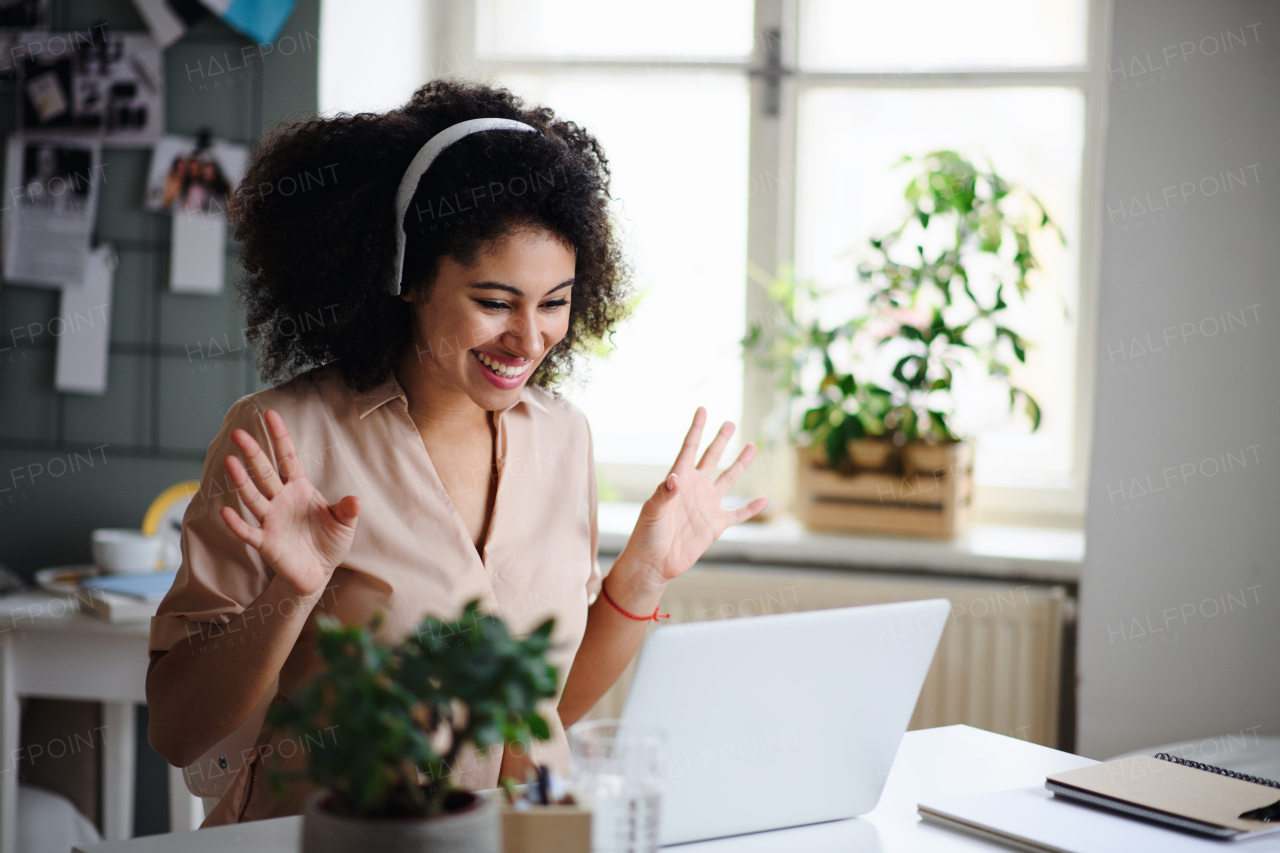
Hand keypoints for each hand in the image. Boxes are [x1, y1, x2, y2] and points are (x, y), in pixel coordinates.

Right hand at [219, 409, 359, 597]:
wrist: (319, 572)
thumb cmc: (330, 542)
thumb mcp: (345, 523)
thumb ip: (348, 510)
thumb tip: (356, 499)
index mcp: (300, 488)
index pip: (287, 457)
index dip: (280, 436)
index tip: (270, 414)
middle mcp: (281, 500)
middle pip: (264, 472)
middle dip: (253, 453)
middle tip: (238, 433)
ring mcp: (271, 520)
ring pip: (253, 497)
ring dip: (241, 481)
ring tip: (230, 462)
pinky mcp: (265, 542)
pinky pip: (248, 531)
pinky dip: (236, 523)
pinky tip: (225, 511)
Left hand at [624, 408, 768, 583]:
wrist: (654, 563)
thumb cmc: (646, 535)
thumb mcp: (652, 513)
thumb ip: (663, 495)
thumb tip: (674, 479)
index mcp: (678, 481)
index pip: (689, 449)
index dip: (697, 430)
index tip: (703, 410)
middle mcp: (695, 489)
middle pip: (711, 458)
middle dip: (720, 440)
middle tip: (730, 422)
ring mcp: (706, 506)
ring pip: (728, 480)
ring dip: (740, 464)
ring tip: (751, 446)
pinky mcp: (715, 525)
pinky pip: (737, 514)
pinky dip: (751, 508)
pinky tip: (764, 499)